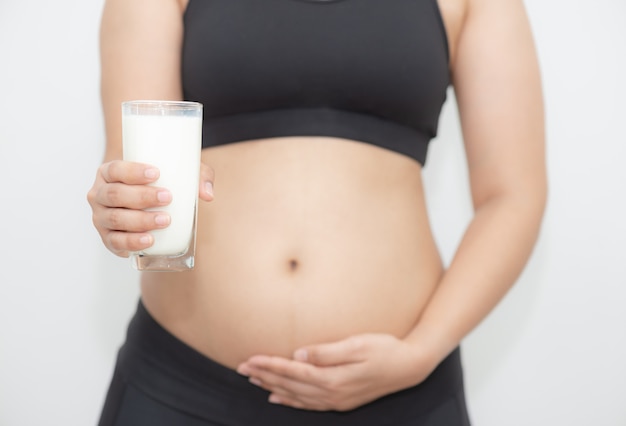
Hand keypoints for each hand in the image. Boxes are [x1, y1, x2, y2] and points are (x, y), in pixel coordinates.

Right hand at [86, 160, 213, 256]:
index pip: (115, 169)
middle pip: (114, 194)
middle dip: (141, 196)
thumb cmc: (158, 183)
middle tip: (167, 197)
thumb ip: (197, 177)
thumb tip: (208, 194)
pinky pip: (115, 242)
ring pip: (115, 219)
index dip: (132, 171)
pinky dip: (131, 242)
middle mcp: (99, 194)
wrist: (142, 202)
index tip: (157, 173)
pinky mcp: (107, 238)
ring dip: (140, 220)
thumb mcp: (177, 173)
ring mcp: (100, 218)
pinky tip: (148, 241)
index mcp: (108, 173)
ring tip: (164, 220)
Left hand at [236, 333, 437, 411]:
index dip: (270, 365)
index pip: (293, 371)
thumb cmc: (385, 349)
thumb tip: (299, 353)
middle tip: (241, 368)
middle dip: (264, 376)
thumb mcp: (358, 344)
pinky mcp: (341, 400)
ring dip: (273, 387)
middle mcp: (332, 394)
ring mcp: (337, 400)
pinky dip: (290, 401)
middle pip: (290, 385)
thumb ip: (327, 351)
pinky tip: (278, 397)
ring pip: (296, 396)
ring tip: (253, 379)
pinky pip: (308, 404)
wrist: (410, 366)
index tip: (250, 358)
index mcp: (334, 378)